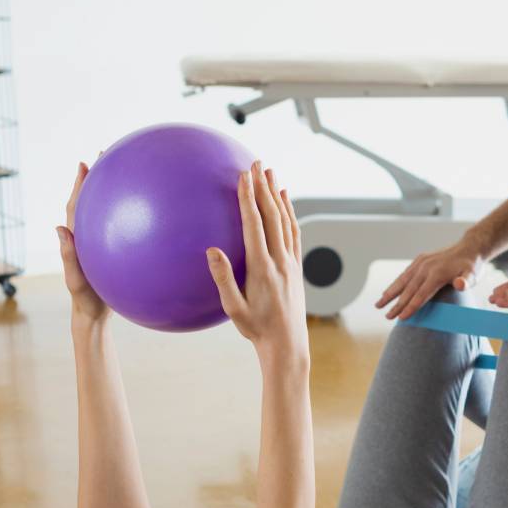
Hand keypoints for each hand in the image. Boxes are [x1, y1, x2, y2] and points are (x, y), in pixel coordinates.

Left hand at [56, 161, 109, 325]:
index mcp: (76, 239)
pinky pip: (117, 229)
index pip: (76, 205)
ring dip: (109, 193)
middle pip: (90, 201)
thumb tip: (59, 228)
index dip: (80, 184)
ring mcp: (99, 244)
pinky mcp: (110, 253)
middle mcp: (86, 237)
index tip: (85, 164)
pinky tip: (141, 215)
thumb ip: (68, 257)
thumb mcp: (76, 280)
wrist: (94, 316)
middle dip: (96, 179)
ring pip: (103, 213)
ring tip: (121, 175)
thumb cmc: (84, 300)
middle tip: (105, 157)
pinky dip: (125, 217)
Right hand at [207, 162, 307, 360]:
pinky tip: (285, 202)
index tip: (244, 176)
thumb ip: (223, 279)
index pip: (255, 226)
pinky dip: (289, 214)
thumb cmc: (256, 329)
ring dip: (278, 196)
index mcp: (262, 269)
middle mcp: (281, 261)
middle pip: (273, 216)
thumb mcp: (233, 309)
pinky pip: (294, 234)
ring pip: (286, 222)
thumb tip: (211, 251)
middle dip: (264, 188)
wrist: (287, 344)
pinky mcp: (297, 267)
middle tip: (257, 163)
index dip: (249, 199)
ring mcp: (291, 263)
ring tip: (271, 174)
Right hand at [375, 240, 485, 319]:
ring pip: (402, 281)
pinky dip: (395, 284)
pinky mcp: (420, 260)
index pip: (421, 295)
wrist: (469, 247)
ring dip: (390, 293)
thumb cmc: (471, 266)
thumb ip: (466, 281)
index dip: (411, 307)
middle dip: (397, 305)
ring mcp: (421, 263)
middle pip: (409, 290)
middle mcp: (426, 268)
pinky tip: (388, 292)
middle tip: (387, 317)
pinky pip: (405, 274)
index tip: (401, 318)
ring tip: (378, 305)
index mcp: (437, 274)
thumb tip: (459, 284)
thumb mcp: (473, 275)